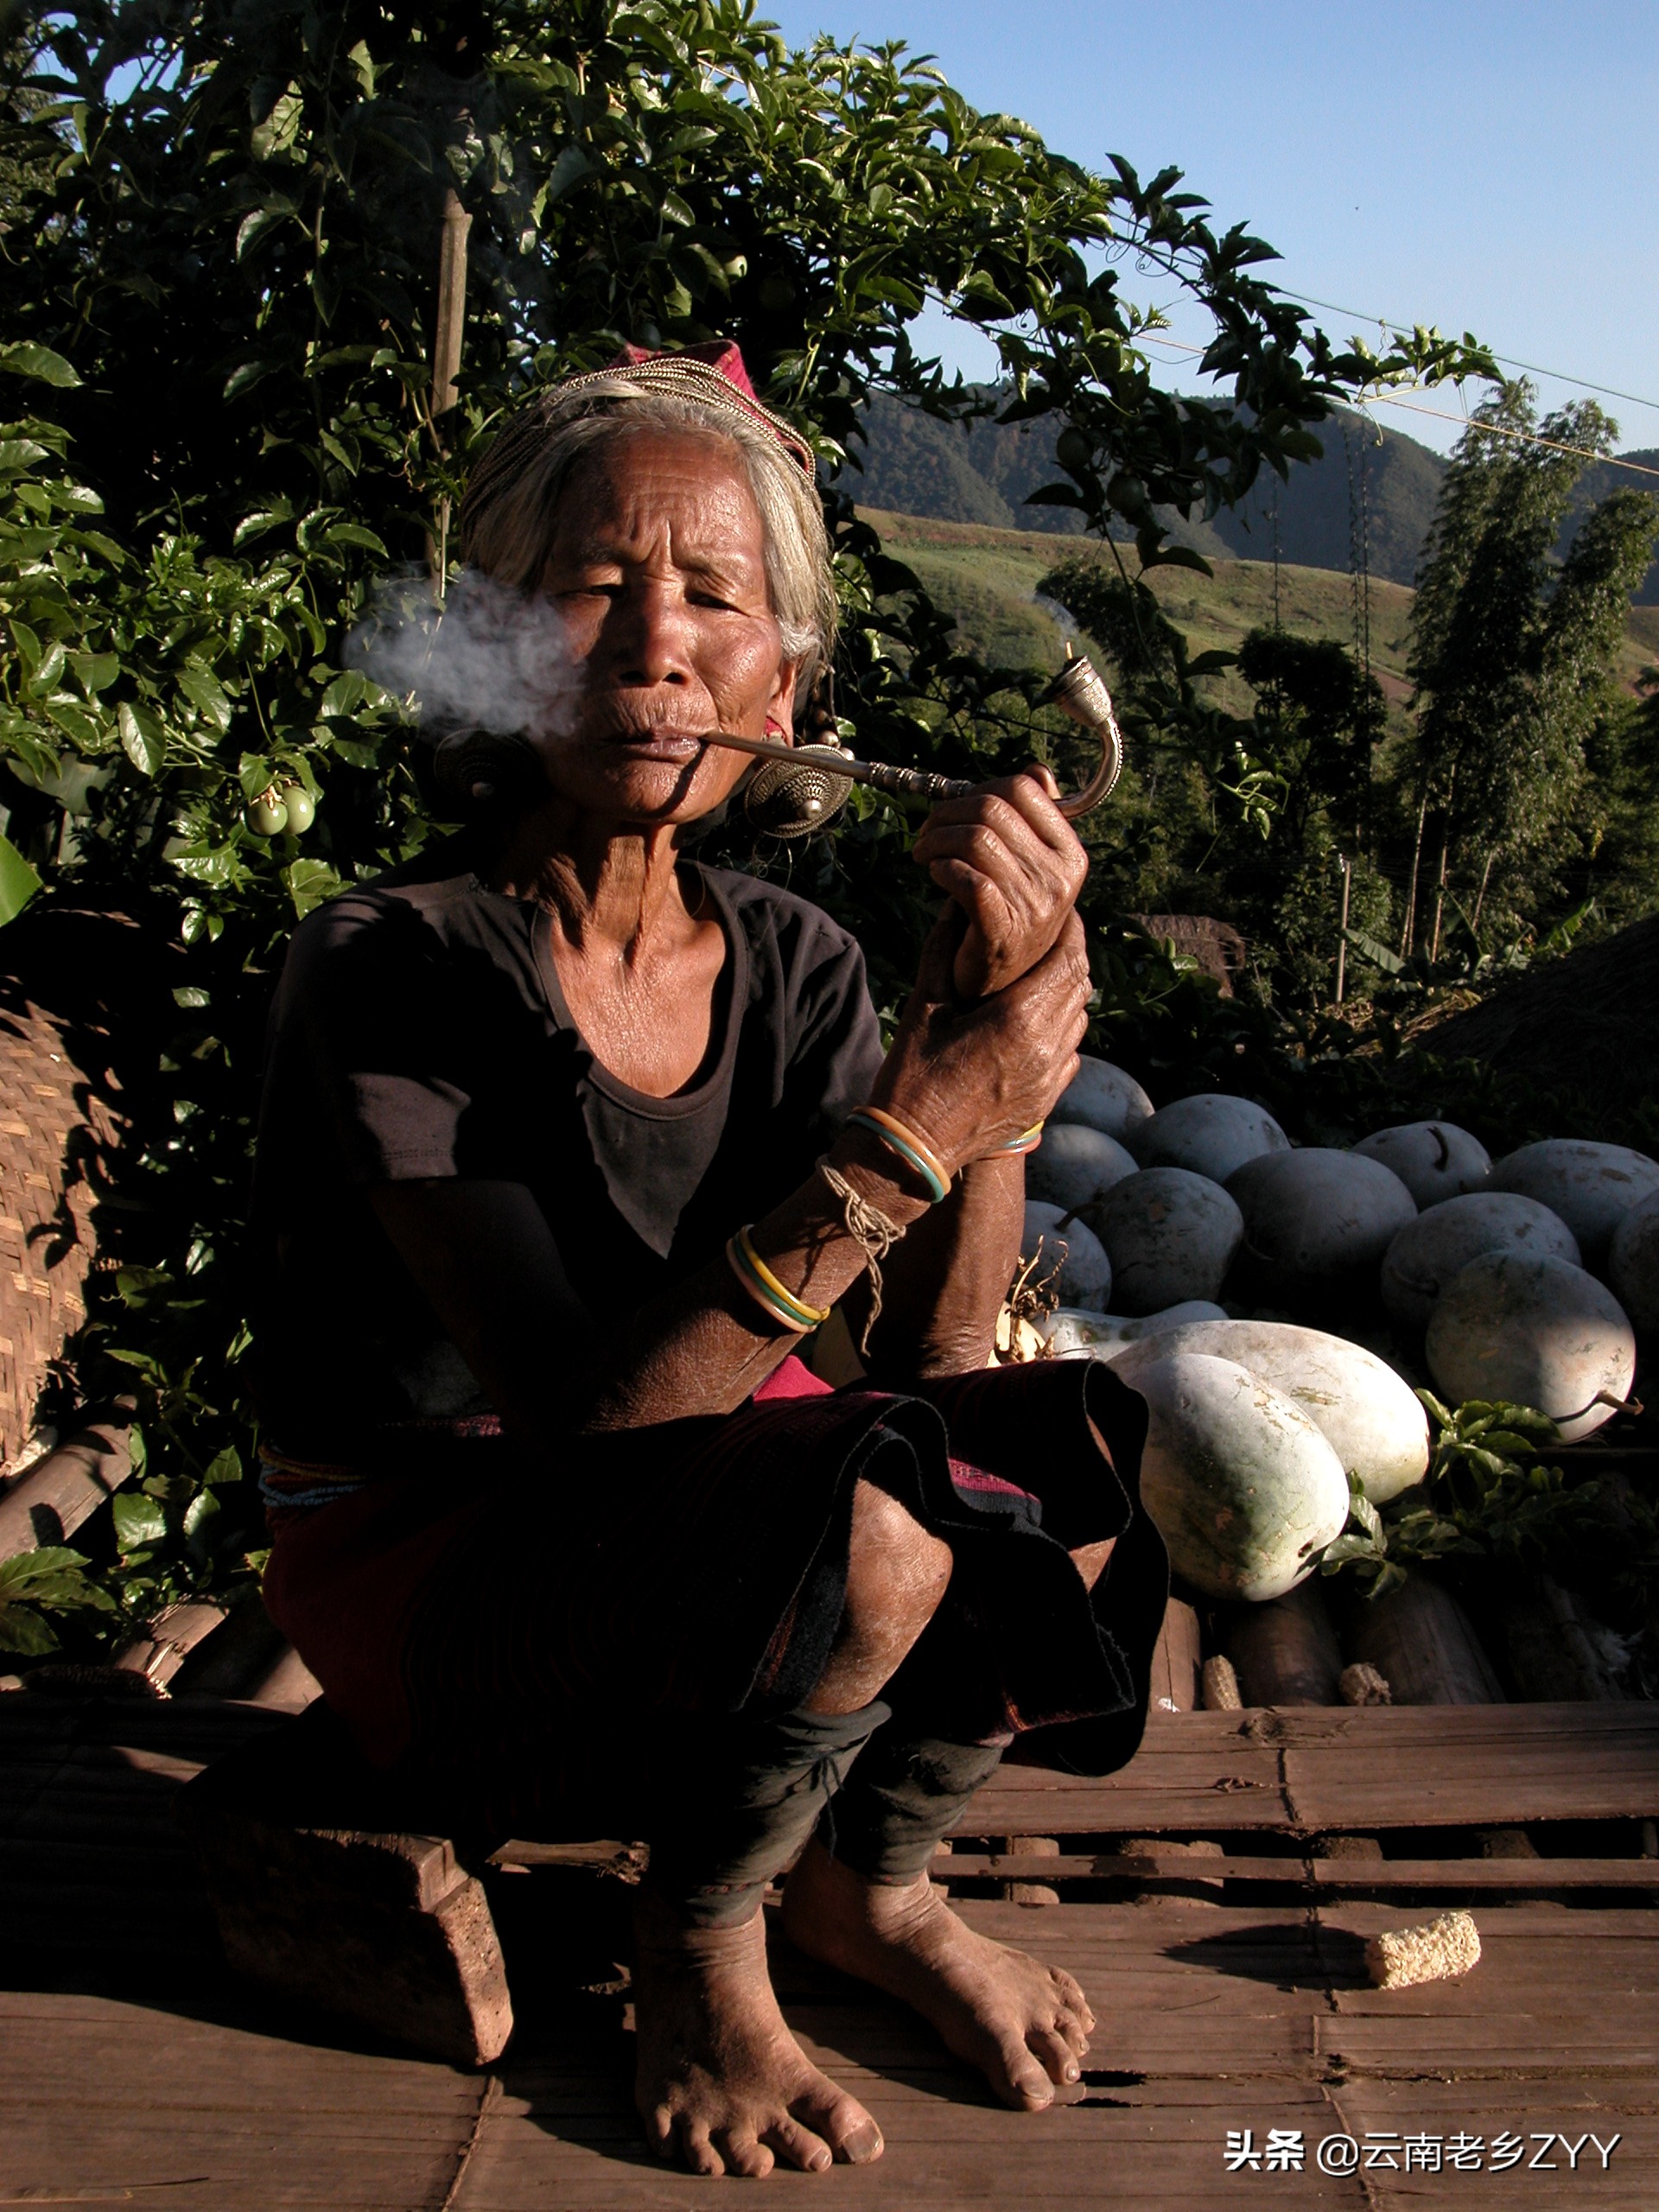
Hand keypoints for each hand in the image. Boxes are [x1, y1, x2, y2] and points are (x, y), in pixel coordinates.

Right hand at [868, 907, 1090, 1175]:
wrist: (915, 1150)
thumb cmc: (913, 1076)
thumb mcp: (923, 1006)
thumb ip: (942, 951)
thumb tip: (954, 907)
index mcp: (1019, 1019)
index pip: (1069, 959)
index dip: (1072, 930)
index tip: (1062, 913)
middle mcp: (1046, 1047)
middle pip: (1080, 985)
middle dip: (1071, 956)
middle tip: (1052, 938)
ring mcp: (1051, 1077)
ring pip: (1080, 1018)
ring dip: (1068, 993)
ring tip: (1044, 977)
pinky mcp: (1047, 1099)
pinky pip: (1071, 1052)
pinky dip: (1063, 1029)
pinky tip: (1037, 1023)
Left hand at [910, 768, 1086, 999]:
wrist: (1000, 985)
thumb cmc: (1008, 915)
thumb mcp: (1029, 864)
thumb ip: (1032, 821)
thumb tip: (1037, 771)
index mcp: (1069, 854)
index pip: (1022, 789)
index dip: (978, 788)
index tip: (956, 808)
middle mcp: (1059, 879)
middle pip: (992, 809)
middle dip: (948, 811)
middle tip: (927, 831)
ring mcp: (1034, 908)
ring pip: (974, 840)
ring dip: (936, 840)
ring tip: (923, 853)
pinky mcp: (1002, 933)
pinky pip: (967, 880)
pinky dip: (942, 869)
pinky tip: (935, 874)